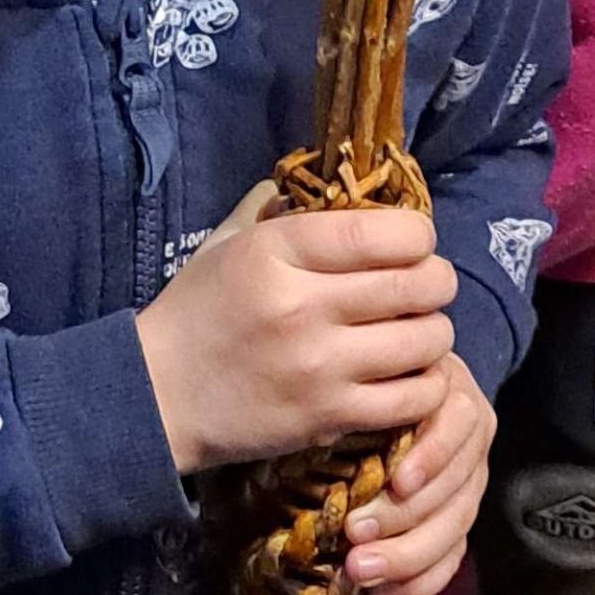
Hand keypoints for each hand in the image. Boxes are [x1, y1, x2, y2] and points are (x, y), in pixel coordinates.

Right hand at [136, 186, 456, 478]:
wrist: (157, 396)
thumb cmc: (198, 311)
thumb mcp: (227, 242)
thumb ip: (278, 206)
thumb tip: (333, 177)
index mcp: (277, 251)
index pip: (387, 231)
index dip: (418, 234)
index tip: (413, 243)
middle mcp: (302, 307)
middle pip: (419, 284)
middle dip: (436, 281)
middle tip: (425, 287)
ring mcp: (318, 367)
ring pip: (427, 341)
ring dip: (434, 333)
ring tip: (416, 332)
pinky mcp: (327, 417)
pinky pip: (413, 398)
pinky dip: (425, 384)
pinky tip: (409, 376)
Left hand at [343, 350, 495, 594]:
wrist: (374, 403)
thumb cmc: (355, 387)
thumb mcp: (359, 383)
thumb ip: (359, 401)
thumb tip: (331, 427)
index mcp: (448, 394)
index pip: (457, 423)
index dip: (434, 454)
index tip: (399, 482)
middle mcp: (469, 437)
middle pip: (456, 485)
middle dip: (405, 516)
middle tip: (353, 534)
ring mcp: (468, 480)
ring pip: (456, 526)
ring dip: (409, 555)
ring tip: (360, 570)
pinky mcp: (459, 519)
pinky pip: (452, 557)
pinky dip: (420, 580)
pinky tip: (384, 592)